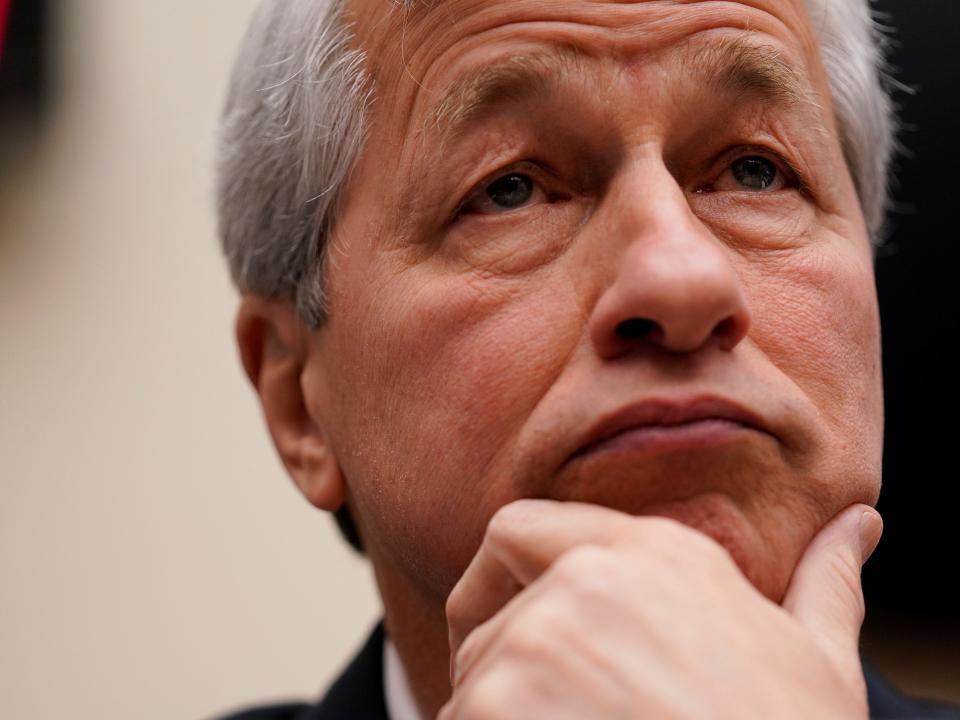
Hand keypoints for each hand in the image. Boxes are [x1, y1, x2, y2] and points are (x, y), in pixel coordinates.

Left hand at [440, 500, 882, 718]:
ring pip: (472, 679)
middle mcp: (586, 581)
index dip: (496, 578)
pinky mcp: (496, 706)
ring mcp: (538, 643)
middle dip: (498, 661)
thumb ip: (825, 584)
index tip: (504, 624)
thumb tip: (860, 525)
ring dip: (499, 718)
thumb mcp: (818, 661)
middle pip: (488, 612)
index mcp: (652, 552)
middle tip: (540, 713)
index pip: (516, 529)